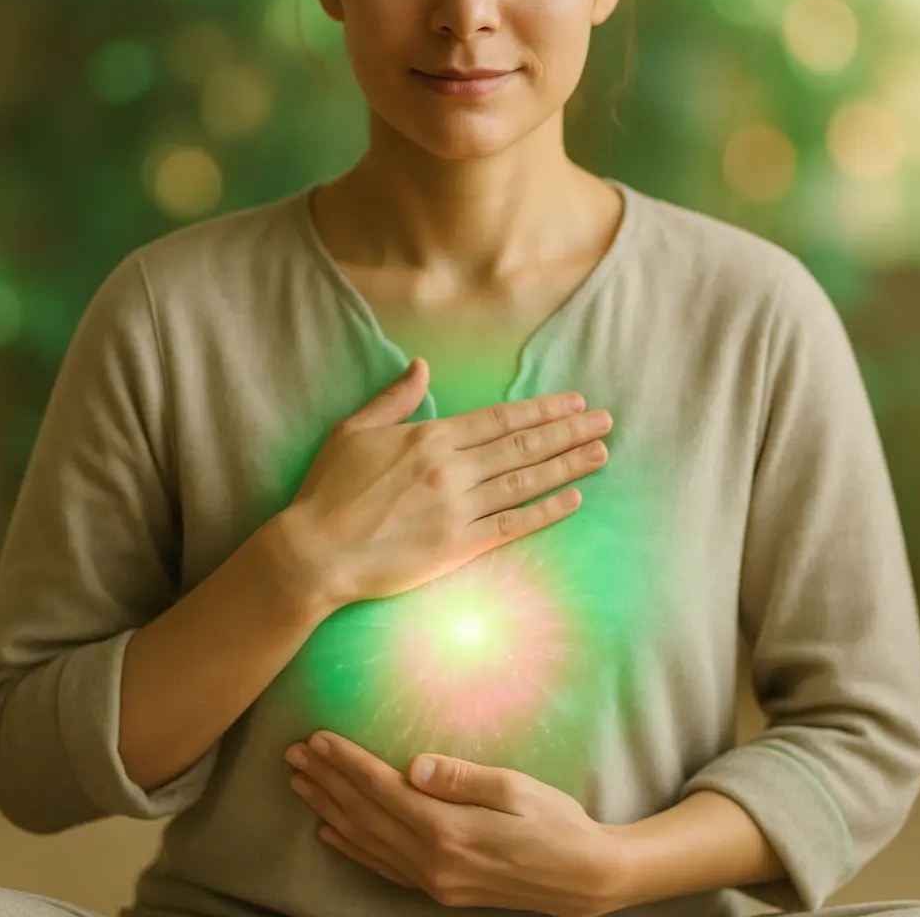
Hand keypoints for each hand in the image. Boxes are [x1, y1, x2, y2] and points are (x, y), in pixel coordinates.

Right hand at [271, 357, 611, 610]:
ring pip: (526, 481)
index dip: (542, 409)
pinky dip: (545, 511)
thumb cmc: (329, 490)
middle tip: (605, 420)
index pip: (501, 418)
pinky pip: (513, 525)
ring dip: (568, 464)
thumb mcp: (354, 430)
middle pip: (523, 444)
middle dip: (569, 430)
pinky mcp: (459, 547)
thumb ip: (395, 398)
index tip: (573, 401)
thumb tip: (422, 366)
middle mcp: (452, 469)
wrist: (314, 552)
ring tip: (601, 452)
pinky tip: (573, 499)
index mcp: (430, 437)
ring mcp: (459, 509)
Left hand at [283, 731, 618, 916]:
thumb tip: (412, 764)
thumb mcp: (514, 789)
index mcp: (448, 830)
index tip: (317, 739)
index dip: (347, 763)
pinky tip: (332, 831)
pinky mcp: (440, 889)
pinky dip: (353, 847)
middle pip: (365, 815)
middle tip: (293, 755)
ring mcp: (434, 880)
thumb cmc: (556, 823)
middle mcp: (432, 861)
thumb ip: (460, 778)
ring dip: (330, 809)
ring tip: (301, 785)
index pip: (382, 790)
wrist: (585, 879)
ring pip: (367, 841)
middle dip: (326, 781)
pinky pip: (383, 867)